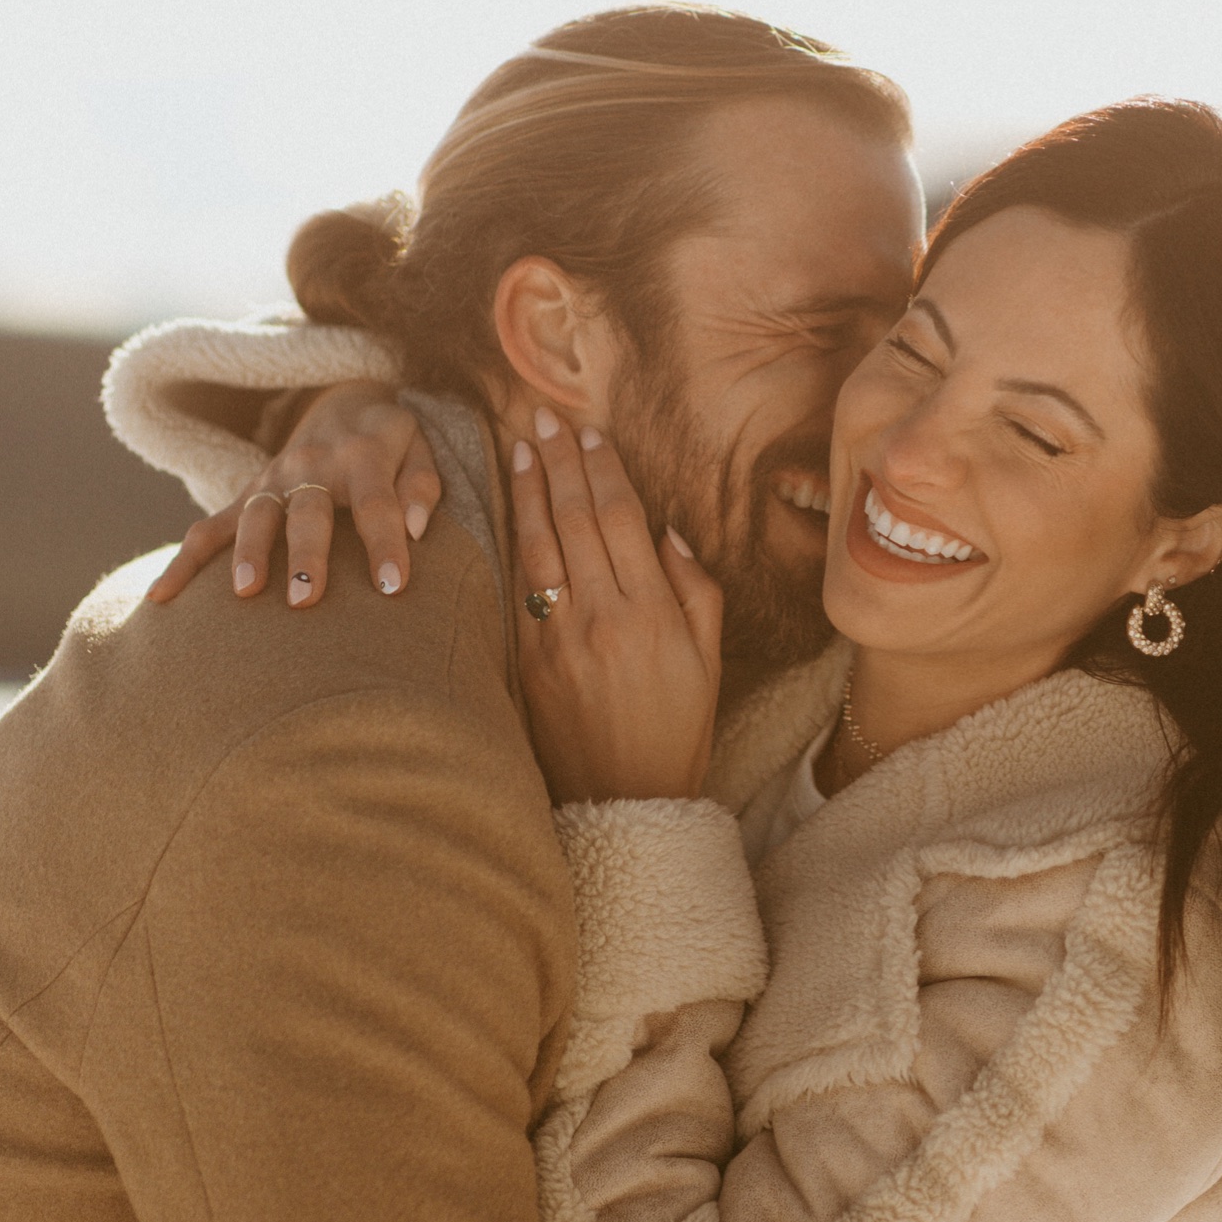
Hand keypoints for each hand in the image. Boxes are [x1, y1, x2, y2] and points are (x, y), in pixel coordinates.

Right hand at [146, 382, 441, 607]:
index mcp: (362, 456)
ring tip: (246, 594)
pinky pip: (210, 528)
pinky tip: (162, 598)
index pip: (377, 504)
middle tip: (308, 599)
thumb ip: (422, 487)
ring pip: (255, 516)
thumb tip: (418, 529)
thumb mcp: (418, 450)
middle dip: (306, 554)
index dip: (386, 544)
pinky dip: (184, 562)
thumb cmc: (391, 444)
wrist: (342, 400)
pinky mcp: (246, 496)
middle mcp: (311, 465)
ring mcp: (272, 480)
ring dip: (249, 553)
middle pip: (307, 510)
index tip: (394, 587)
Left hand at [514, 408, 721, 803]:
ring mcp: (559, 640)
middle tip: (547, 419)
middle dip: (561, 463)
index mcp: (653, 616)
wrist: (625, 802)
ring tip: (521, 445)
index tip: (593, 435)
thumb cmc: (676, 733)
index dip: (605, 471)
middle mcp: (603, 620)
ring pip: (539, 545)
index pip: (622, 521)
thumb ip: (693, 590)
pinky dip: (514, 539)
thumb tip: (665, 531)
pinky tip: (511, 508)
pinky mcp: (528, 661)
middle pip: (577, 521)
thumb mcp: (709, 662)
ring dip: (529, 489)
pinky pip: (519, 586)